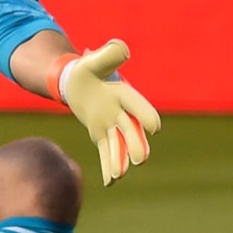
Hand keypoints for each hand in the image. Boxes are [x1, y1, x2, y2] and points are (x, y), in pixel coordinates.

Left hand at [52, 41, 161, 185]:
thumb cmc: (86, 70)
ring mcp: (112, 125)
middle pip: (130, 129)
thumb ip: (109, 54)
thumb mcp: (93, 61)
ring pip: (119, 145)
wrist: (77, 83)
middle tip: (141, 160)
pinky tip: (109, 183)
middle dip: (135, 145)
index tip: (155, 128)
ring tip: (119, 175)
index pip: (135, 105)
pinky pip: (106, 151)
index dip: (145, 115)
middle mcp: (120, 112)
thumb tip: (122, 50)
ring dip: (120, 160)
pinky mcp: (102, 135)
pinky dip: (108, 166)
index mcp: (121, 93)